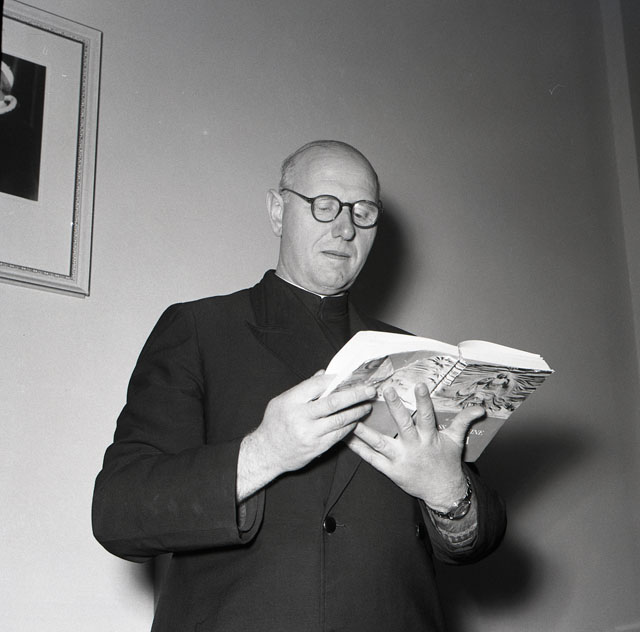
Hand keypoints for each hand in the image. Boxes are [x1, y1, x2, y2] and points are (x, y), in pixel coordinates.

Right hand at [237, 374, 376, 499]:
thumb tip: (323, 373)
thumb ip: (303, 388)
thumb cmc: (275, 423)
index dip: (335, 379)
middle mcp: (300, 417)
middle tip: (370, 390)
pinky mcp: (317, 447)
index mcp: (291, 401)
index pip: (317, 385)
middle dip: (355, 395)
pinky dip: (349, 426)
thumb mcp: (282, 401)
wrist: (267, 453)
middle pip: (334, 402)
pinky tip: (356, 420)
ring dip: (357, 411)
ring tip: (367, 405)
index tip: (349, 376)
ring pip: (340, 420)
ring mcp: (310, 433)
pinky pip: (339, 435)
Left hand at [345, 382, 483, 510]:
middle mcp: (414, 447)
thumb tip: (480, 407)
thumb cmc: (447, 463)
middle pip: (403, 425)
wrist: (443, 492)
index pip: (427, 416)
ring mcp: (400, 459)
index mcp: (430, 438)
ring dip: (365, 430)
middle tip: (386, 390)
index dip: (424, 401)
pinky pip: (371, 458)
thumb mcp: (457, 441)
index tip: (419, 385)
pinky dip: (358, 449)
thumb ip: (464, 421)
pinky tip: (346, 437)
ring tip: (352, 416)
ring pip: (380, 442)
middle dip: (395, 407)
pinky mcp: (390, 470)